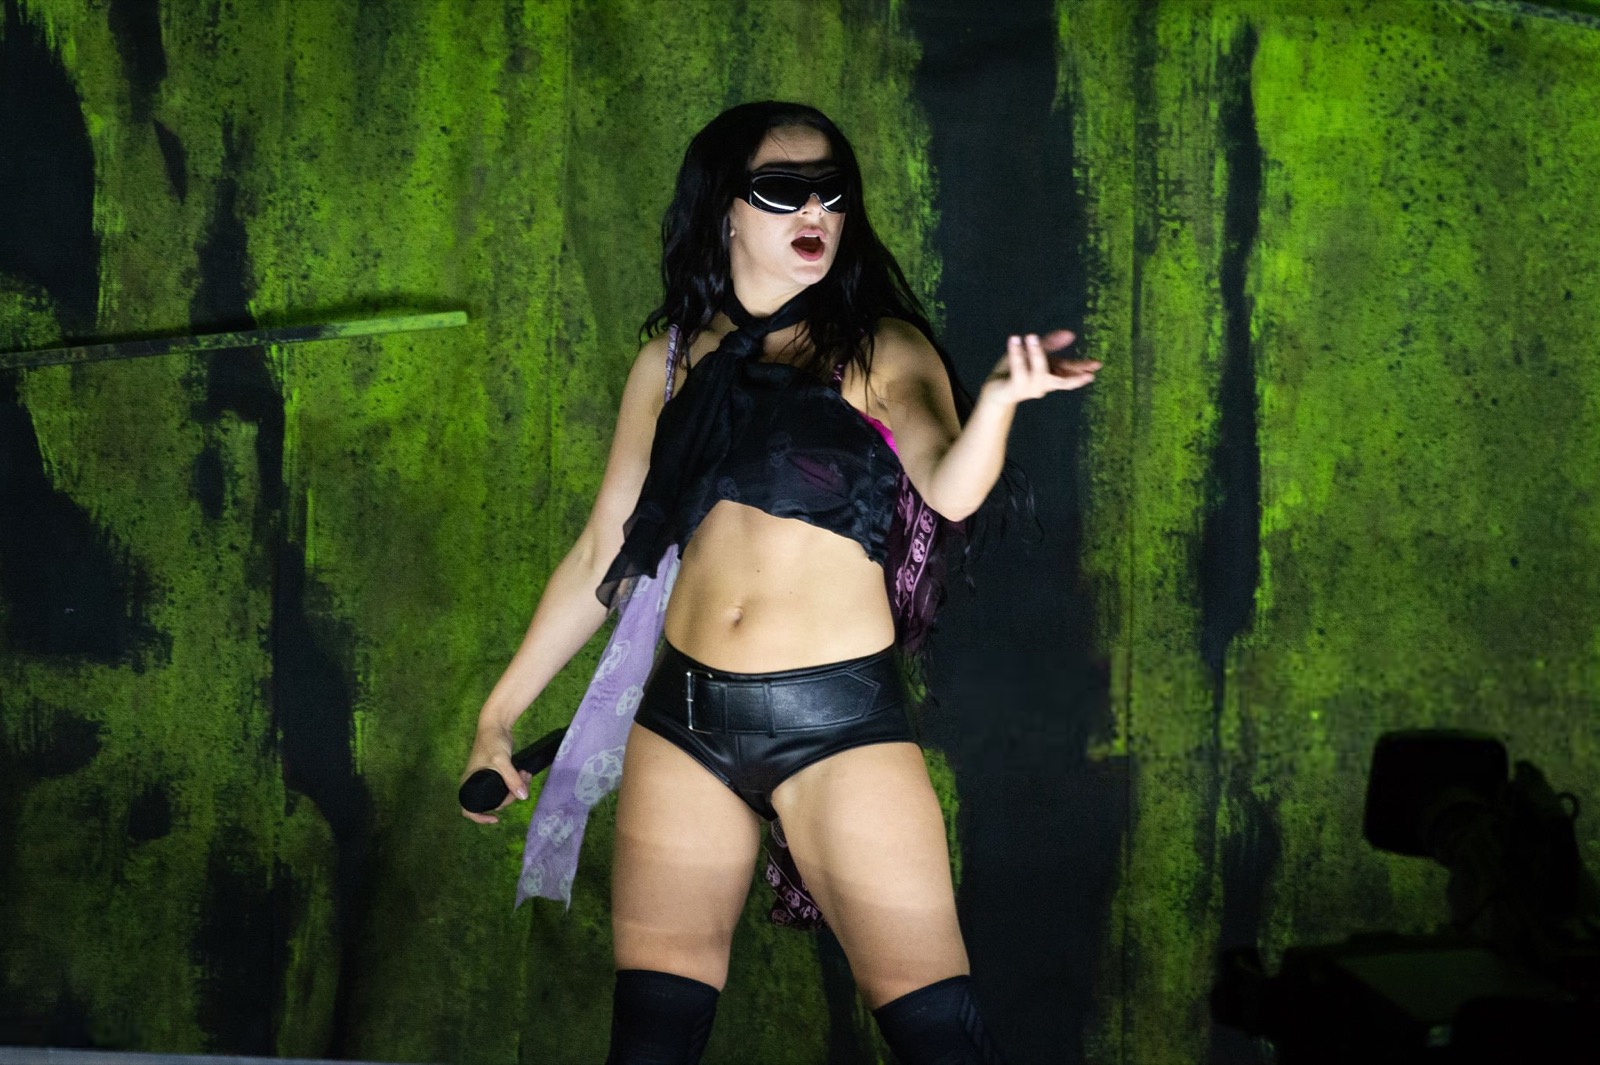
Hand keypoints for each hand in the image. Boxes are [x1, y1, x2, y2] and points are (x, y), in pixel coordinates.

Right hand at [459, 722, 531, 824]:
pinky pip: (506, 784)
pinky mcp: (496, 773)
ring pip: (501, 793)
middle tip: (523, 782)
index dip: (479, 818)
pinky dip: (515, 782)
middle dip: (510, 796)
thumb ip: (511, 779)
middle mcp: (475, 783)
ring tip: (526, 774)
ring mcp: (486, 778)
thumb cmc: (492, 741)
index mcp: (469, 782)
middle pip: (492, 801)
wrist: (496, 724)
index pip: (468, 808)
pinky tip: (524, 773)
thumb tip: (523, 797)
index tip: (495, 819)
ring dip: (516, 788)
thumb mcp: (501, 760)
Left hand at [981, 331, 1099, 406]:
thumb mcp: (1033, 353)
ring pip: (1038, 372)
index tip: (1097, 365)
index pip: (1070, 370)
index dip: (1083, 368)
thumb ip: (1050, 343)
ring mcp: (1030, 388)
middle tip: (1088, 375)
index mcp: (1050, 374)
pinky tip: (1014, 339)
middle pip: (1061, 380)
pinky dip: (1016, 355)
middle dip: (1074, 377)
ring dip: (1036, 353)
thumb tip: (1071, 334)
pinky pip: (1018, 371)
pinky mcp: (1015, 388)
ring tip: (1030, 335)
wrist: (994, 388)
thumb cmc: (1015, 370)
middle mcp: (1043, 384)